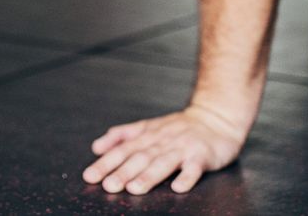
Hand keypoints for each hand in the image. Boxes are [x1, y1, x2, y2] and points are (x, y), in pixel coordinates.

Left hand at [82, 105, 246, 194]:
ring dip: (149, 176)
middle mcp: (162, 141)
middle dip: (123, 172)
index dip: (106, 163)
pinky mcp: (202, 156)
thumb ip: (122, 135)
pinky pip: (194, 168)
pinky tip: (177, 188)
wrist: (217, 118)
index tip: (90, 176)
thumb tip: (97, 146)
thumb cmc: (180, 127)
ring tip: (134, 188)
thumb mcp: (148, 126)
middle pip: (140, 157)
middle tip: (108, 185)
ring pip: (163, 163)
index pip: (122, 150)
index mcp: (148, 135)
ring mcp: (182, 148)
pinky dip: (186, 178)